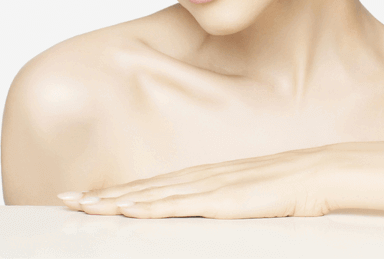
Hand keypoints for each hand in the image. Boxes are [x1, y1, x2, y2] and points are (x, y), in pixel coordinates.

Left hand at [57, 145, 333, 218]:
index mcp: (207, 176)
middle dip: (104, 196)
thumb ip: (224, 198)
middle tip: (66, 200)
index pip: (154, 185)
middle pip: (145, 188)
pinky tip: (129, 211)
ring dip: (117, 201)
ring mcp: (212, 187)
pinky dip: (151, 207)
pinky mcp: (224, 200)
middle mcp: (202, 178)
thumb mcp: (250, 192)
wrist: (317, 171)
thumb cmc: (288, 184)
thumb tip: (206, 210)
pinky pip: (181, 205)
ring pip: (154, 195)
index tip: (89, 196)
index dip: (120, 191)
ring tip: (84, 206)